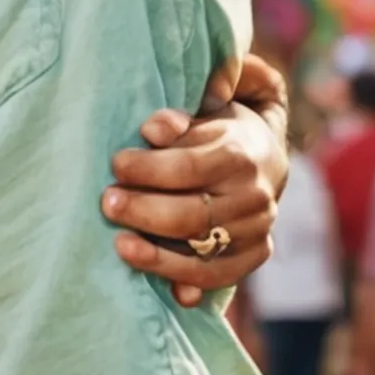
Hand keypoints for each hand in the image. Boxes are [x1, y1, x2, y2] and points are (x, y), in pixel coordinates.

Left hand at [106, 55, 287, 307]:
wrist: (269, 154)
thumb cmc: (227, 117)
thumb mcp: (227, 91)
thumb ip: (214, 85)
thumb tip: (185, 102)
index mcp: (244, 151)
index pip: (190, 166)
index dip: (148, 167)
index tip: (115, 162)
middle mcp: (255, 196)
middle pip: (191, 213)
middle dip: (142, 210)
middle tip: (106, 201)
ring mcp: (256, 230)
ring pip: (202, 252)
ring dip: (156, 253)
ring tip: (118, 243)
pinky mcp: (252, 256)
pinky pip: (217, 278)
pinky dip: (187, 283)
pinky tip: (161, 288)